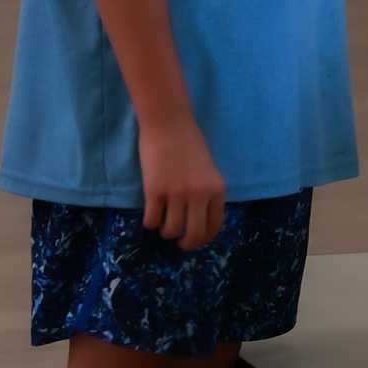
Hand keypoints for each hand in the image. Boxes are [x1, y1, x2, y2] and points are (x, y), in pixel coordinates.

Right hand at [139, 118, 226, 250]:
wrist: (169, 123)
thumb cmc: (188, 143)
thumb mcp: (208, 170)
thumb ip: (207, 193)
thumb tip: (199, 220)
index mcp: (216, 189)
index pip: (215, 225)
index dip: (204, 239)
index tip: (196, 240)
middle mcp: (199, 194)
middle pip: (195, 234)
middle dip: (186, 244)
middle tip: (179, 242)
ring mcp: (177, 193)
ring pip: (171, 230)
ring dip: (166, 232)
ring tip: (163, 223)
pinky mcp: (154, 190)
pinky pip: (151, 220)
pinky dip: (150, 223)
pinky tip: (151, 215)